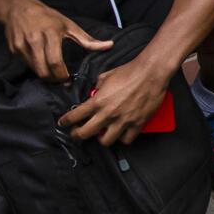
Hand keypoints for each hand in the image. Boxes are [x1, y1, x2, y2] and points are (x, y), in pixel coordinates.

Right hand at [4, 0, 112, 82]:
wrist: (18, 8)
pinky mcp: (14, 48)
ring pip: (34, 69)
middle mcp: (34, 39)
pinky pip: (26, 64)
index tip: (67, 79)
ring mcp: (22, 45)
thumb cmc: (48, 17)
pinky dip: (35, 67)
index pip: (55, 62)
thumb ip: (88, 40)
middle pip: (43, 70)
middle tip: (60, 80)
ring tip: (52, 73)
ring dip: (44, 74)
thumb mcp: (69, 25)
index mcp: (50, 33)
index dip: (61, 75)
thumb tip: (109, 45)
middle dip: (53, 79)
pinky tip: (40, 63)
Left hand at [58, 53, 174, 145]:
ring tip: (103, 134)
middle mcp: (108, 114)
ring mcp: (122, 121)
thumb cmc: (129, 71)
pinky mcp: (137, 124)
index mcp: (98, 101)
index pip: (75, 116)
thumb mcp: (106, 76)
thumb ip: (98, 88)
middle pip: (85, 134)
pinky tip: (122, 133)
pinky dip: (123, 138)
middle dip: (78, 135)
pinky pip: (126, 140)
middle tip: (77, 133)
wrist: (150, 73)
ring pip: (105, 141)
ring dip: (102, 138)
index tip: (62, 124)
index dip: (65, 122)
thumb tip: (95, 94)